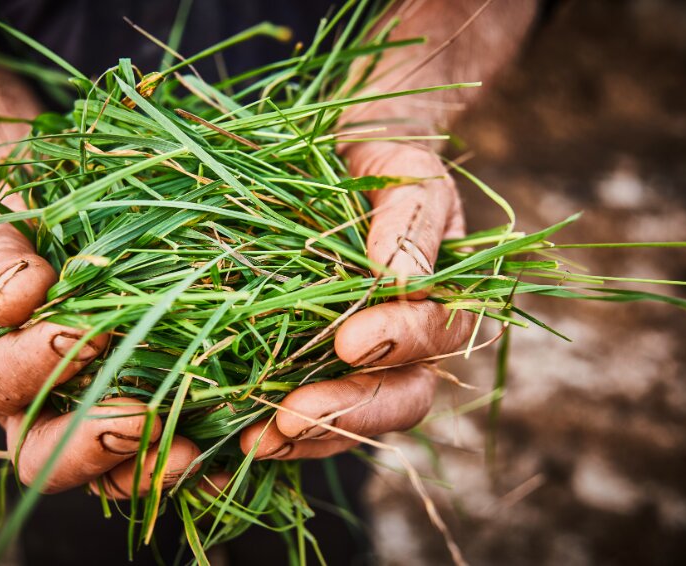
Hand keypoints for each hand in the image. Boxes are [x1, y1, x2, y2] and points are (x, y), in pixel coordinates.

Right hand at [0, 212, 200, 496]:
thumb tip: (16, 303)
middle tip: (140, 418)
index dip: (31, 366)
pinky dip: (193, 464)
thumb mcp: (3, 235)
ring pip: (104, 476)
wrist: (79, 232)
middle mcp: (31, 411)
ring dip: (147, 467)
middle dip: (90, 445)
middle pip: (41, 457)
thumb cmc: (33, 235)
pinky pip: (160, 461)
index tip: (81, 334)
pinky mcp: (140, 427)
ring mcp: (86, 427)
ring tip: (190, 452)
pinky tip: (226, 458)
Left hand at [240, 142, 474, 458]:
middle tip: (291, 419)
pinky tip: (240, 437)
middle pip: (401, 398)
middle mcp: (413, 344)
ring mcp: (368, 362)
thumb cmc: (385, 164)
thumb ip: (411, 223)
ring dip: (309, 435)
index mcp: (445, 299)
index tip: (350, 342)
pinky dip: (282, 430)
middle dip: (347, 413)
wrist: (352, 164)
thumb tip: (402, 279)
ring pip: (355, 419)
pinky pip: (312, 410)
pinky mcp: (320, 368)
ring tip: (258, 442)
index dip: (398, 343)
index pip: (435, 335)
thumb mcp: (405, 177)